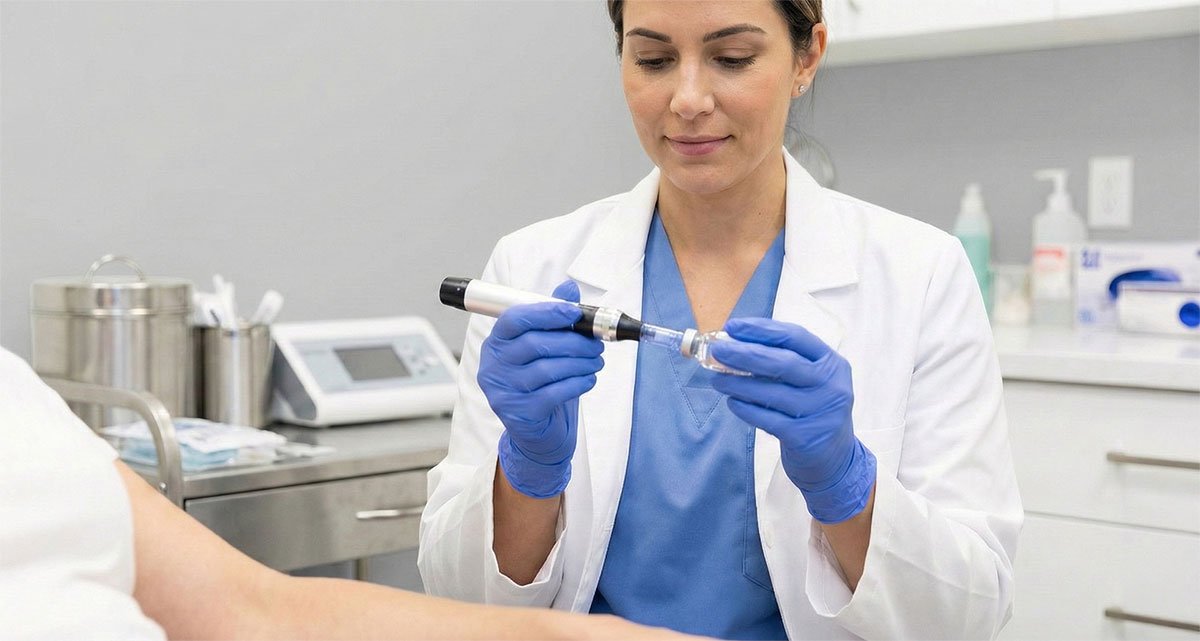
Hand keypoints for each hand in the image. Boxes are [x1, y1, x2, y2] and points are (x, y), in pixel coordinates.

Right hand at [478, 280, 604, 497]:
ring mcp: (503, 392)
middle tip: (596, 345)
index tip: (574, 312)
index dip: (546, 312)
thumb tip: (568, 288)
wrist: (538, 433)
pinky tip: (588, 379)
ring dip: (580, 363)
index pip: (514, 319)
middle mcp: (493, 366)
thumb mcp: (545, 349)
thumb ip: (552, 317)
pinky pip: (554, 393)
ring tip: (596, 362)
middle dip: (573, 342)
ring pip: (547, 369)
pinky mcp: (519, 414)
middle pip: (535, 344)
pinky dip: (577, 383)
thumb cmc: (540, 385)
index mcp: (496, 344)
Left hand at [710, 317, 875, 523]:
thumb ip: (783, 362)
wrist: (835, 459)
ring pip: (771, 392)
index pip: (795, 336)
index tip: (732, 326)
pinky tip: (732, 402)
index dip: (761, 329)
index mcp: (831, 363)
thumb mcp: (811, 381)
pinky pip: (767, 419)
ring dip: (738, 383)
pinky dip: (746, 409)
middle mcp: (831, 385)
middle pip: (783, 363)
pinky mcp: (805, 437)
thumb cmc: (813, 410)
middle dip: (745, 354)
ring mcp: (820, 412)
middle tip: (718, 350)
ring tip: (717, 379)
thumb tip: (735, 345)